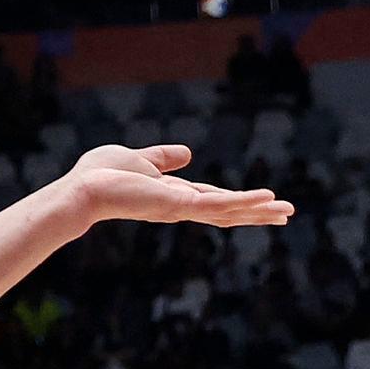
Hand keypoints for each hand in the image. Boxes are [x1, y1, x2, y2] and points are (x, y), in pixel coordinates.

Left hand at [63, 144, 291, 230]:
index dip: (239, 201)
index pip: (214, 200)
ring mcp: (181, 208)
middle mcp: (180, 206)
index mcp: (174, 196)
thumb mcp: (140, 159)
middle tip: (286, 215)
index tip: (264, 202)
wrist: (82, 188)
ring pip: (228, 211)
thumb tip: (187, 154)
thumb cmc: (100, 175)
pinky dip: (244, 202)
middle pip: (227, 211)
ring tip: (287, 212)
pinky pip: (218, 205)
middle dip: (256, 212)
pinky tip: (267, 199)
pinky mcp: (178, 205)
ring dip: (258, 210)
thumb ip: (163, 158)